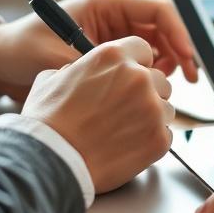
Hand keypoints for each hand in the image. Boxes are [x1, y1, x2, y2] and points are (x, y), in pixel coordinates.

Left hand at [0, 0, 198, 100]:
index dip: (179, 33)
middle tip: (188, 79)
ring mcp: (115, 36)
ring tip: (163, 87)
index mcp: (106, 4)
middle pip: (164, 30)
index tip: (187, 58)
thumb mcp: (59, 57)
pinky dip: (151, 76)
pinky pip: (143, 63)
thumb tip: (129, 82)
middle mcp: (115, 17)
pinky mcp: (111, 56)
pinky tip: (146, 92)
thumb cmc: (21, 50)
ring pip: (158, 48)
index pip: (158, 11)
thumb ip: (95, 68)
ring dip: (167, 66)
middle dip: (180, 53)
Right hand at [21, 36, 174, 192]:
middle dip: (146, 92)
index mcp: (114, 57)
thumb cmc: (48, 123)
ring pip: (165, 107)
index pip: (143, 50)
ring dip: (150, 117)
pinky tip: (127, 146)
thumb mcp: (51, 79)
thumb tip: (78, 71)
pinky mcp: (159, 138)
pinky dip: (151, 141)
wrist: (52, 163)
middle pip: (158, 79)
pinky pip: (165, 134)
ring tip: (123, 131)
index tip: (128, 76)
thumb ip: (77, 69)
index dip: (135, 64)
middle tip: (123, 110)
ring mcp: (152, 109)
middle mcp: (138, 78)